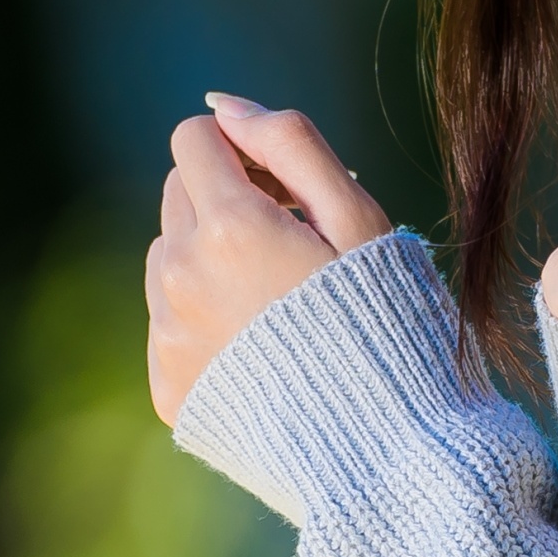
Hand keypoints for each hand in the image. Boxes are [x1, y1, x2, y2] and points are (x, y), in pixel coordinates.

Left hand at [147, 94, 390, 426]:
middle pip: (178, 194)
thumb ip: (291, 143)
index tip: (288, 189)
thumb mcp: (360, 219)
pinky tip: (262, 350)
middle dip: (227, 200)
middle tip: (294, 246)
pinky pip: (167, 324)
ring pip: (166, 256)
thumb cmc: (390, 324)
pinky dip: (204, 321)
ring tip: (278, 303)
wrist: (388, 451)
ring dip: (210, 258)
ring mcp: (168, 337)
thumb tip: (224, 104)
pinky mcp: (168, 387)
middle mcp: (180, 277)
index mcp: (229, 226)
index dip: (244, 151)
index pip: (194, 140)